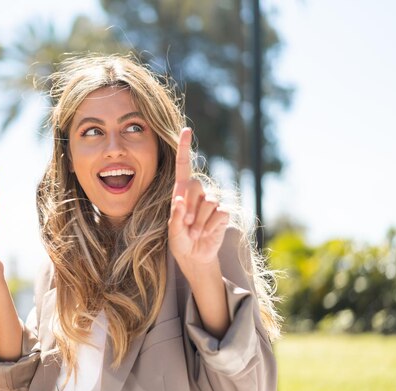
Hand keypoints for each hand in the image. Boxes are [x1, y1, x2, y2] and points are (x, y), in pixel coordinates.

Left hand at [168, 128, 228, 268]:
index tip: (186, 130)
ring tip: (196, 232)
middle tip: (187, 225)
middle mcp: (197, 194)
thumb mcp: (173, 232)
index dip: (184, 148)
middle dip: (190, 207)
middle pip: (196, 185)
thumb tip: (180, 200)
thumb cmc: (180, 241)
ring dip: (200, 221)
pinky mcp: (222, 213)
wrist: (194, 256)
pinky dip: (210, 226)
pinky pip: (219, 213)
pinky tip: (207, 233)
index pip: (183, 166)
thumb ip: (176, 217)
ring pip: (209, 202)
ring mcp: (211, 203)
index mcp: (181, 192)